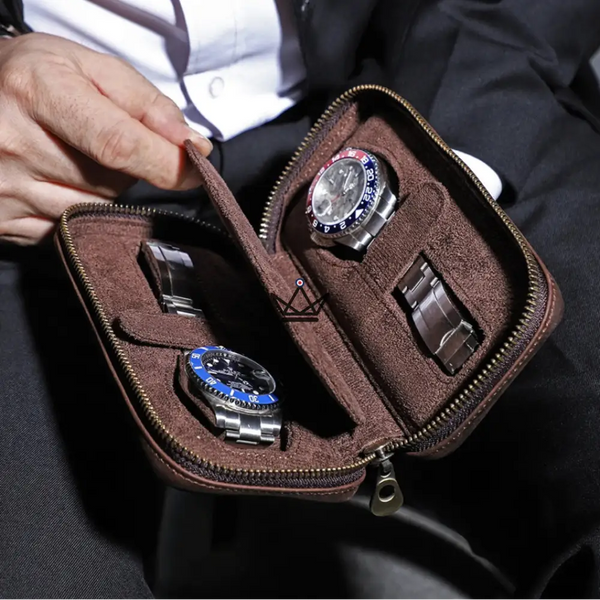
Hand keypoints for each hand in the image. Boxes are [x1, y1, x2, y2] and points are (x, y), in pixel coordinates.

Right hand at [0, 33, 212, 244]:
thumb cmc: (30, 78)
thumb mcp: (87, 66)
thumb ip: (145, 103)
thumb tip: (191, 145)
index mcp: (36, 92)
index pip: (120, 144)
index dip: (168, 163)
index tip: (196, 168)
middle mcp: (13, 144)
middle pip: (113, 182)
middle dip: (128, 168)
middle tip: (97, 140)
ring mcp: (5, 189)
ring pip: (96, 210)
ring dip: (103, 190)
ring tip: (72, 157)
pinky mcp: (4, 222)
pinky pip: (70, 228)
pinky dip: (78, 208)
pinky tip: (56, 180)